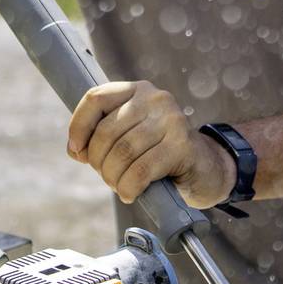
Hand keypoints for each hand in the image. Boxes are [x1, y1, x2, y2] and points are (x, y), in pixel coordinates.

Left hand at [68, 81, 234, 206]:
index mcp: (138, 90)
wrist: (206, 168)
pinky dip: (128, 187)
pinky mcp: (182, 146)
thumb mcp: (131, 136)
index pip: (95, 98)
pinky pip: (140, 171)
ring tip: (119, 185)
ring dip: (113, 177)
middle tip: (106, 176)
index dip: (78, 126)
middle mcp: (156, 99)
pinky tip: (130, 193)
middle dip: (98, 161)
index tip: (77, 152)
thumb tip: (76, 150)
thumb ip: (103, 136)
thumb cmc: (160, 154)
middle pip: (107, 131)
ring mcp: (172, 121)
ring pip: (122, 153)